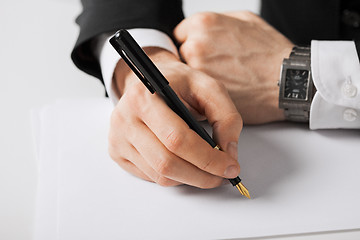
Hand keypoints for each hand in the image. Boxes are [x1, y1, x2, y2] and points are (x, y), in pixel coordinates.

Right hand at [109, 47, 242, 187]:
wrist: (149, 81)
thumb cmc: (178, 84)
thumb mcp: (208, 88)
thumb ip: (226, 117)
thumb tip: (228, 153)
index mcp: (144, 97)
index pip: (177, 138)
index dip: (207, 158)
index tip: (230, 166)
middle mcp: (125, 118)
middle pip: (166, 162)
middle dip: (201, 175)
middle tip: (222, 176)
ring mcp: (118, 138)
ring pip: (159, 174)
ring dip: (190, 179)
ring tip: (208, 171)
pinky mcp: (117, 152)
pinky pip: (150, 176)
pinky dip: (174, 177)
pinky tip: (186, 165)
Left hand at [174, 11, 294, 123]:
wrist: (287, 80)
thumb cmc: (271, 52)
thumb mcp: (246, 21)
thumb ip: (218, 21)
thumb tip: (205, 28)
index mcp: (204, 23)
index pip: (180, 34)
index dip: (191, 43)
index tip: (202, 52)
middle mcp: (196, 44)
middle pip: (182, 54)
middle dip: (195, 60)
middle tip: (216, 65)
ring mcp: (198, 69)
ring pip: (188, 74)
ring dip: (199, 76)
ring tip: (223, 78)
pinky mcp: (204, 91)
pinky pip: (196, 91)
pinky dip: (204, 91)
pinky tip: (224, 88)